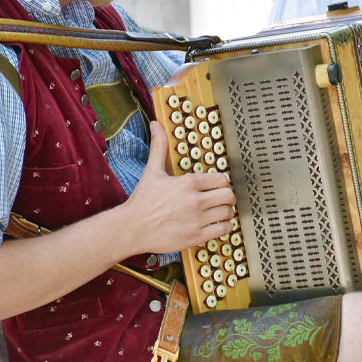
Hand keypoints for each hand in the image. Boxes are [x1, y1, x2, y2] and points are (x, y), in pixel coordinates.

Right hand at [121, 122, 235, 254]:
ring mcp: (197, 219)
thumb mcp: (152, 171)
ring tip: (219, 212)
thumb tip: (156, 125)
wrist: (132, 228)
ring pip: (228, 213)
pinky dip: (224, 227)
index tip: (218, 187)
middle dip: (228, 197)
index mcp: (188, 183)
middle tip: (222, 200)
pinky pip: (224, 230)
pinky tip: (217, 225)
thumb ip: (159, 147)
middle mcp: (195, 200)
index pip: (221, 179)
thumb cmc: (142, 201)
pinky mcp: (197, 236)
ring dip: (227, 212)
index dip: (222, 183)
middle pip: (229, 195)